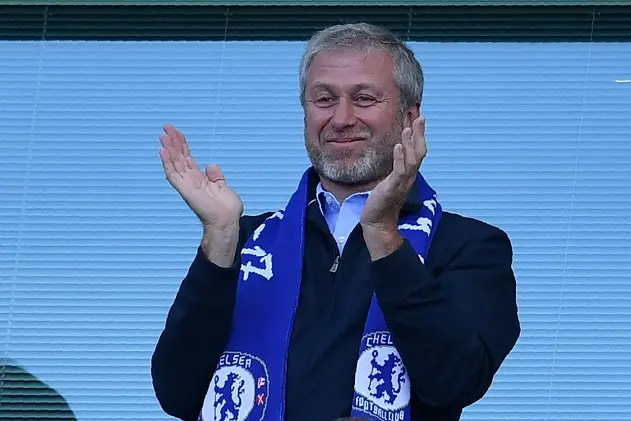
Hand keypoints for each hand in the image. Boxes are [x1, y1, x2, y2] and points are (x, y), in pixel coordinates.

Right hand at [159, 123, 243, 229]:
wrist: (227, 221)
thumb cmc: (227, 209)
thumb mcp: (223, 187)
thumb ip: (216, 176)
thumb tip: (211, 165)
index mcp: (198, 179)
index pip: (187, 158)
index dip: (182, 144)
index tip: (176, 132)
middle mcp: (190, 180)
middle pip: (179, 157)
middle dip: (173, 142)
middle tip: (166, 127)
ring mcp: (186, 184)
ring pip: (174, 162)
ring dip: (168, 148)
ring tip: (163, 134)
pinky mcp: (184, 189)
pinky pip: (173, 174)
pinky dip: (167, 162)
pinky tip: (163, 151)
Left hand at [361, 116, 426, 230]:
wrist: (378, 223)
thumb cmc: (382, 202)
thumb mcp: (390, 181)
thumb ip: (395, 168)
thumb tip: (396, 155)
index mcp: (408, 174)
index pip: (418, 152)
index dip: (419, 136)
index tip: (418, 120)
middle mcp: (409, 177)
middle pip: (419, 153)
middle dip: (420, 135)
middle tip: (421, 118)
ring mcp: (402, 183)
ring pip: (412, 160)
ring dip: (410, 143)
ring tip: (409, 128)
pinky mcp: (392, 188)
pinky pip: (399, 171)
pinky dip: (399, 158)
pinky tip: (397, 146)